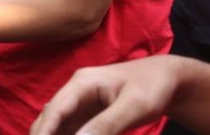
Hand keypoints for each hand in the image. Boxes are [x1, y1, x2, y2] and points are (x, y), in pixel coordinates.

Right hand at [30, 56, 184, 134]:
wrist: (165, 79)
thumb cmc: (151, 87)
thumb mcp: (133, 107)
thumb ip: (107, 125)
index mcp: (82, 83)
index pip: (54, 110)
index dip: (44, 131)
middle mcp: (76, 91)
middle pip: (49, 117)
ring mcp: (80, 102)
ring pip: (57, 124)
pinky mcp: (88, 113)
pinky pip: (70, 129)